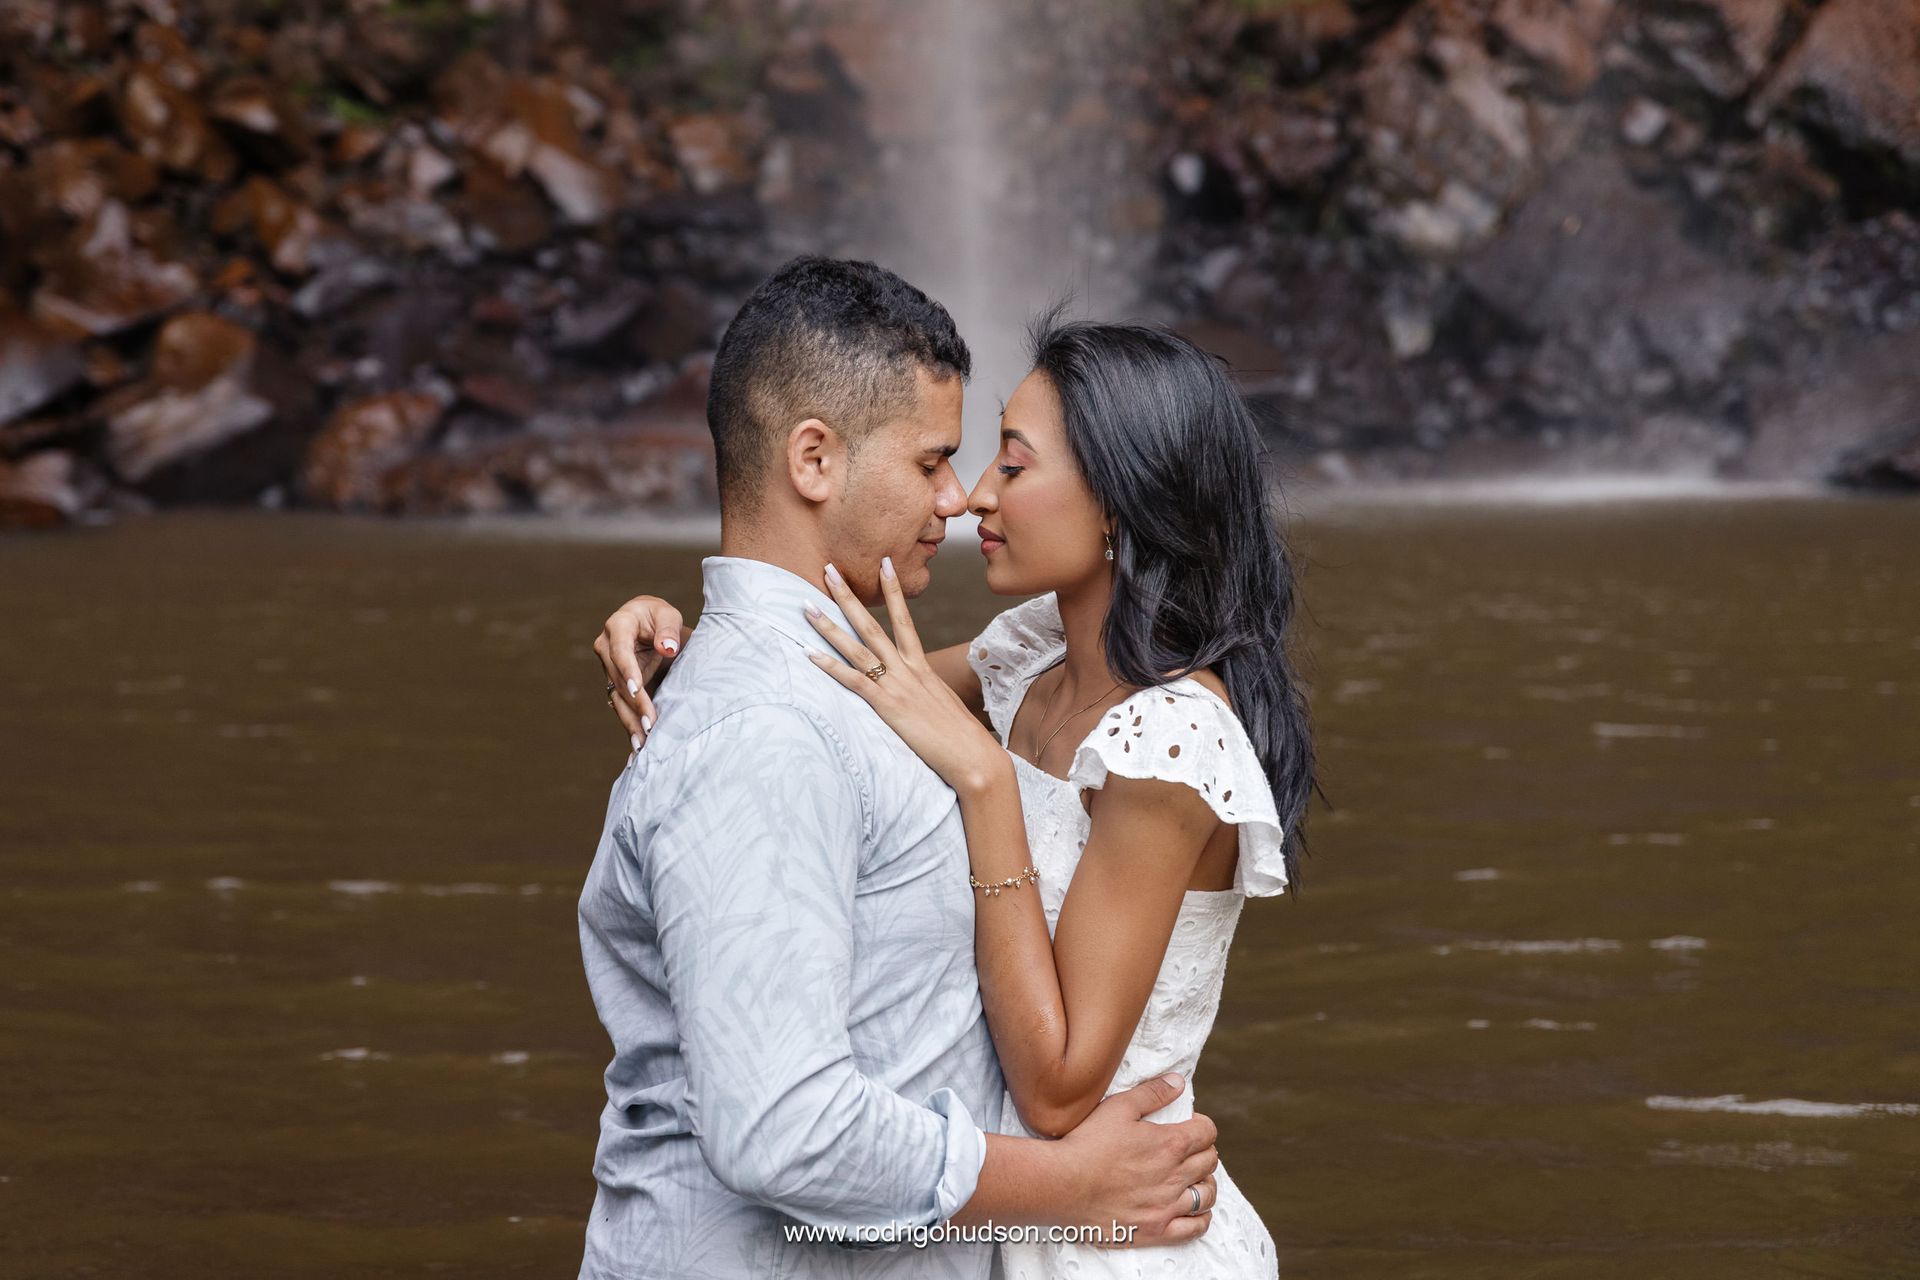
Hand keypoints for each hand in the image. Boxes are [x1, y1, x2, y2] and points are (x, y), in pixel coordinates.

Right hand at [591, 594, 691, 750]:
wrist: (648, 623)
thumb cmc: (659, 617)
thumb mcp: (668, 615)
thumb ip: (669, 629)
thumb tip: (667, 648)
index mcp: (618, 626)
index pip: (620, 651)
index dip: (627, 671)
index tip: (636, 690)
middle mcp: (606, 647)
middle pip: (617, 680)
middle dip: (634, 704)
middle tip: (649, 726)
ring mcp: (608, 667)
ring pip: (617, 697)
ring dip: (630, 720)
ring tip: (642, 744)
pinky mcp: (615, 683)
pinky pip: (621, 705)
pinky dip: (630, 723)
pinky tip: (637, 744)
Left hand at [804, 559, 1006, 794]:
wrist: (973, 755)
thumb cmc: (961, 737)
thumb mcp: (943, 704)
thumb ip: (926, 691)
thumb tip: (919, 691)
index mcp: (921, 668)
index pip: (904, 620)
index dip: (893, 591)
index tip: (884, 564)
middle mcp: (907, 670)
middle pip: (873, 625)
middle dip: (849, 596)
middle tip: (829, 569)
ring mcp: (896, 686)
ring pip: (857, 647)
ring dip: (829, 625)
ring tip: (807, 605)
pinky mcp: (888, 706)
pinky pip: (853, 681)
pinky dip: (830, 666)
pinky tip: (809, 654)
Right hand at [1057, 1073, 1217, 1247]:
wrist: (1061, 1184)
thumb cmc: (1087, 1143)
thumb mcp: (1118, 1107)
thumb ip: (1152, 1093)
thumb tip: (1178, 1082)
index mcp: (1170, 1144)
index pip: (1207, 1132)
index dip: (1201, 1126)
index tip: (1190, 1126)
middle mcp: (1175, 1176)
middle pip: (1210, 1161)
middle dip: (1203, 1151)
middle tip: (1187, 1150)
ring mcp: (1167, 1206)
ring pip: (1207, 1194)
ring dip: (1205, 1182)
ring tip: (1192, 1178)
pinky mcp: (1155, 1230)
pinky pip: (1194, 1228)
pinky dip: (1201, 1218)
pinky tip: (1194, 1210)